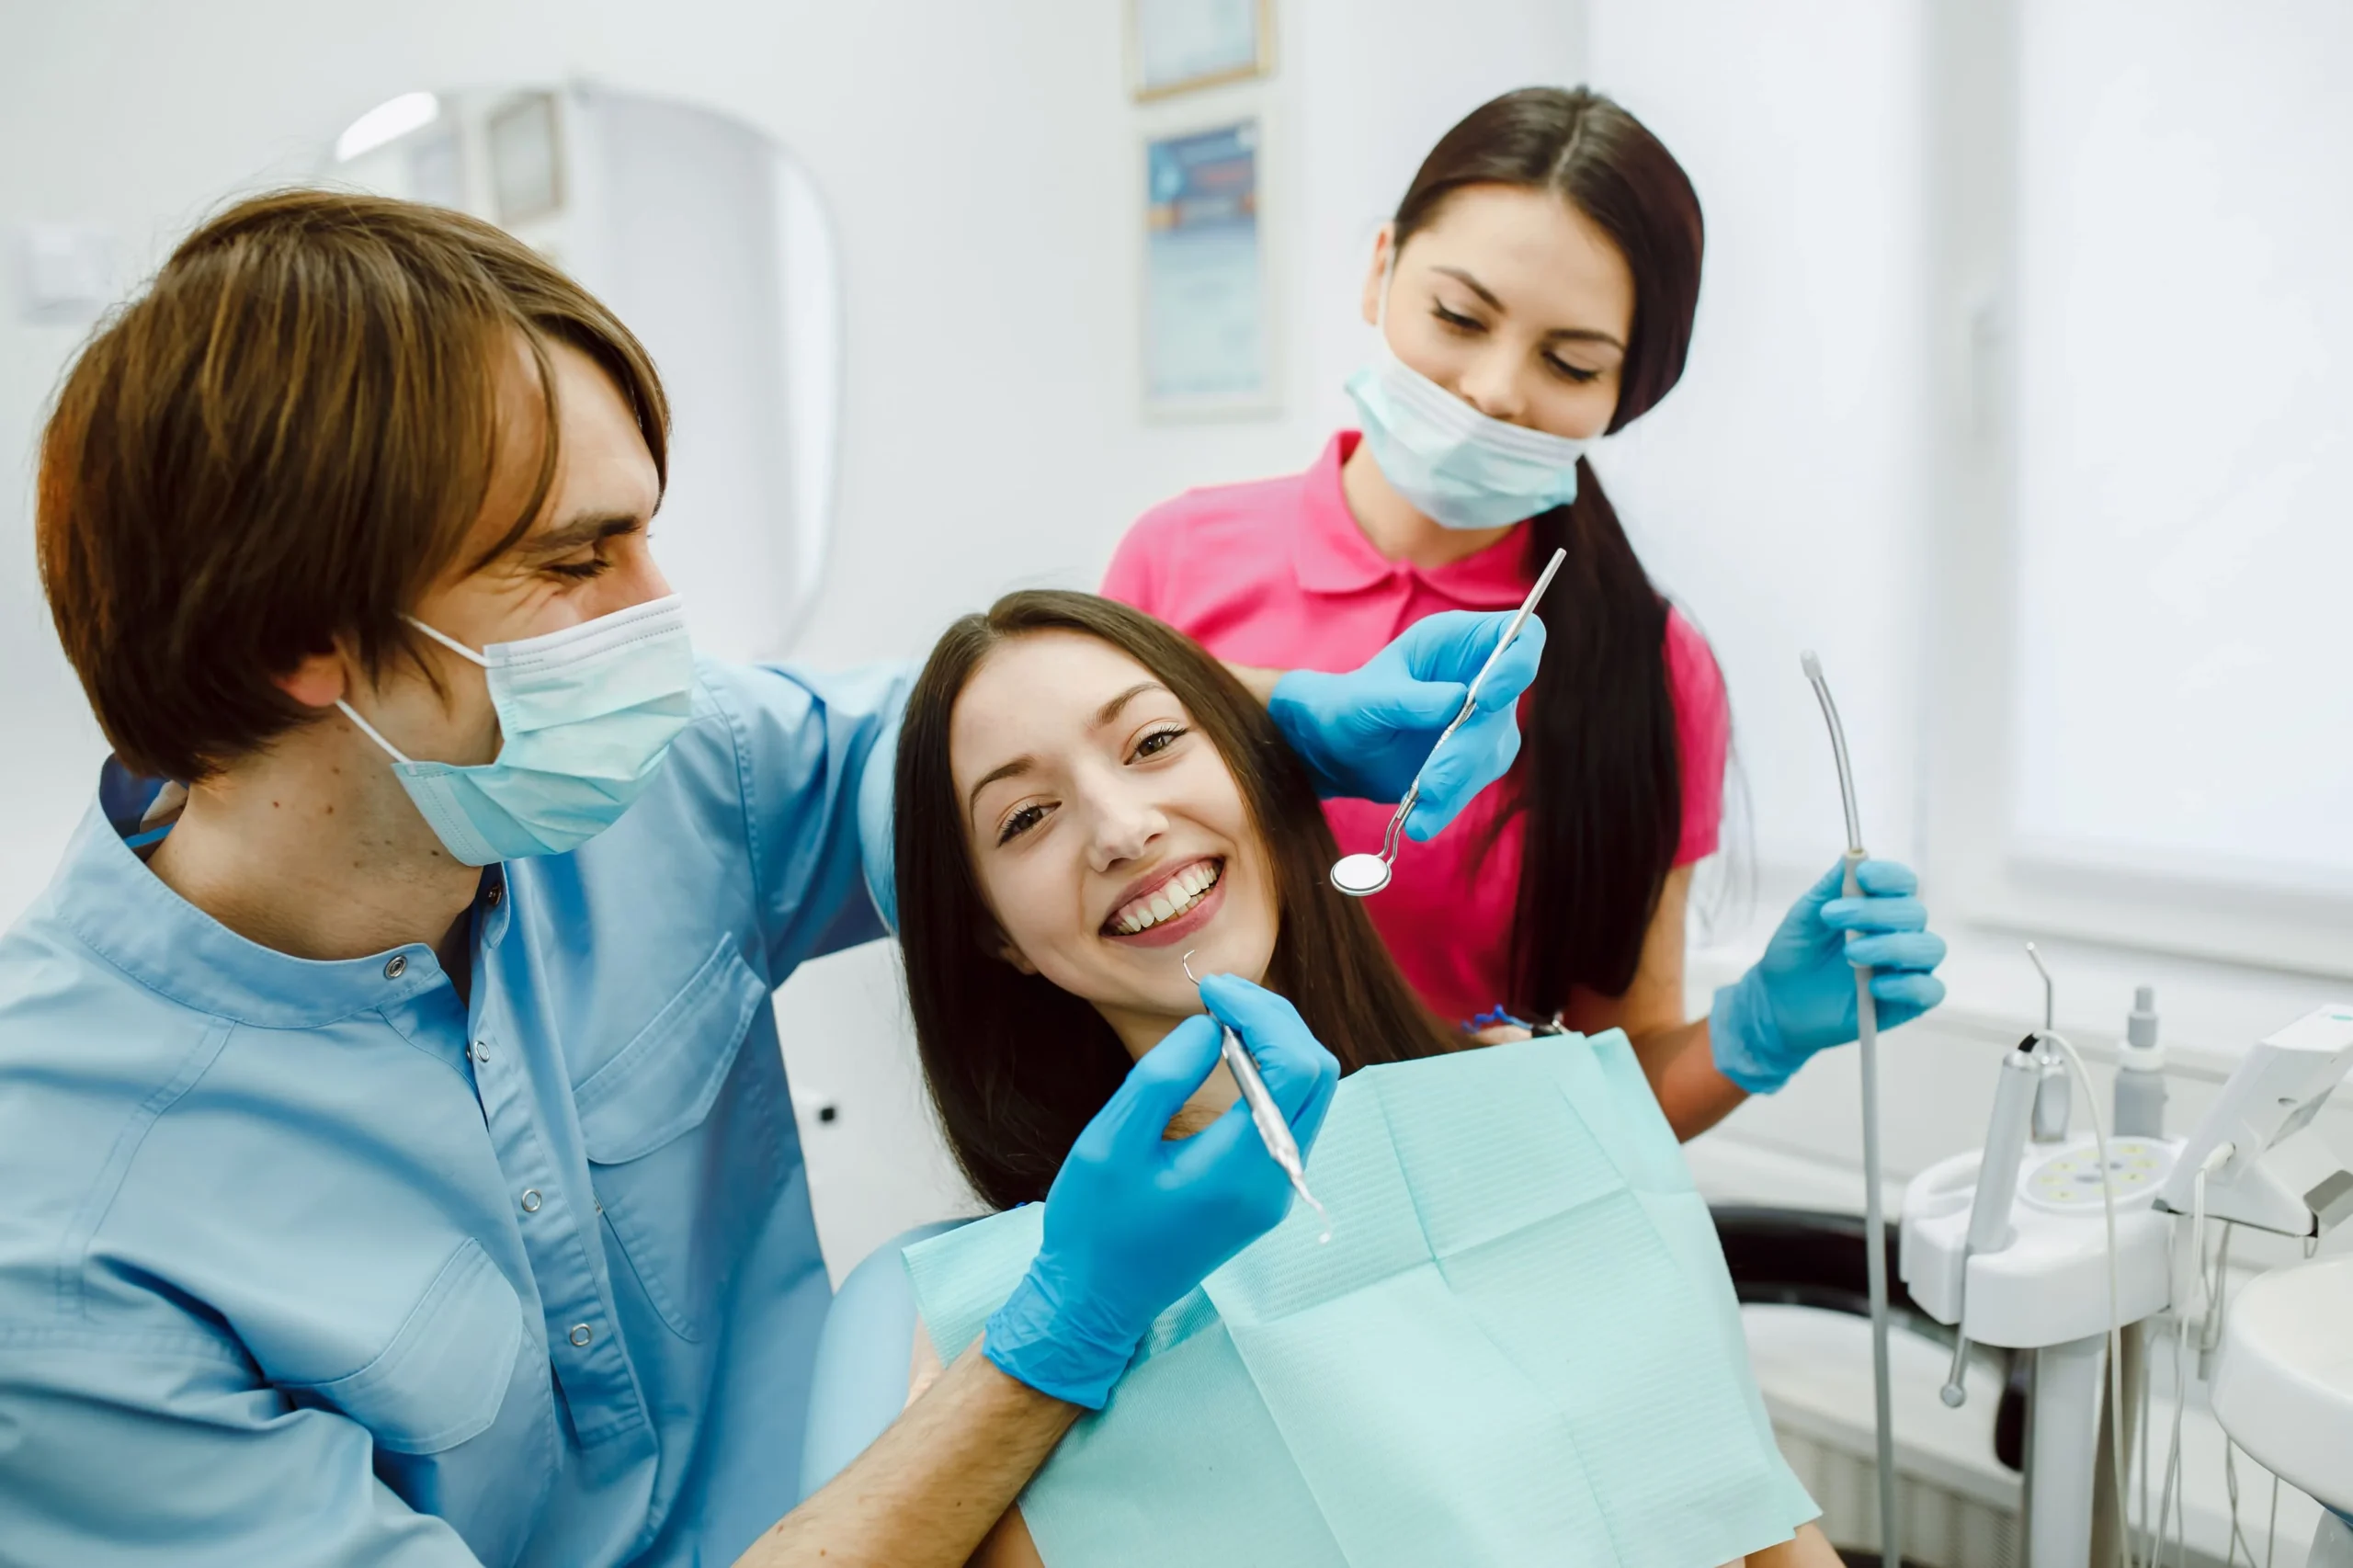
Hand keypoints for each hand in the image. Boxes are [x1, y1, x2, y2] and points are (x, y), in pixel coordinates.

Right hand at [983, 976, 1339, 1407]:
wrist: (1097, 1299)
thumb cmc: (1094, 1225)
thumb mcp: (1111, 1142)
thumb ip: (1163, 1078)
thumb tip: (1211, 1026)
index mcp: (1240, 1169)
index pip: (1295, 1068)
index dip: (1262, 1013)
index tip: (1211, 990)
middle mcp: (1274, 1181)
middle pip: (1318, 1074)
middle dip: (1275, 1021)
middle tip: (1217, 996)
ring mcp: (1276, 1190)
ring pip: (1312, 1094)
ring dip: (1276, 1045)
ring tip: (1221, 1019)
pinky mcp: (1266, 1192)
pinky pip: (1292, 1116)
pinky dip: (1271, 1074)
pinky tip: (1229, 1058)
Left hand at [1266, 610, 1545, 840]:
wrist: (1340, 749)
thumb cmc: (1351, 705)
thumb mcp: (1367, 698)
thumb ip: (1408, 698)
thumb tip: (1457, 702)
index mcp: (1461, 640)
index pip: (1523, 637)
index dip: (1519, 662)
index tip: (1488, 697)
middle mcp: (1484, 678)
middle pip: (1506, 708)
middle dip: (1469, 746)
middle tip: (1432, 780)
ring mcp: (1486, 723)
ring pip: (1492, 752)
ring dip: (1457, 782)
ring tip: (1417, 805)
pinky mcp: (1477, 762)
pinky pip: (1475, 784)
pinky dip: (1449, 805)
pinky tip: (1421, 821)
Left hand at [1710, 858, 1948, 1094]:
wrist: (1778, 1001)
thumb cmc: (1796, 954)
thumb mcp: (1804, 916)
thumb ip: (1829, 888)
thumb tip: (1852, 857)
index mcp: (1878, 907)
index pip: (1903, 883)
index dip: (1890, 876)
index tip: (1863, 875)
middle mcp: (1899, 933)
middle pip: (1914, 913)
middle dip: (1876, 912)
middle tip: (1835, 919)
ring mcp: (1906, 968)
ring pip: (1929, 948)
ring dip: (1892, 946)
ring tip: (1852, 955)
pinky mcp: (1907, 1002)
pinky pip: (1930, 990)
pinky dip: (1907, 985)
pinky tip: (1874, 987)